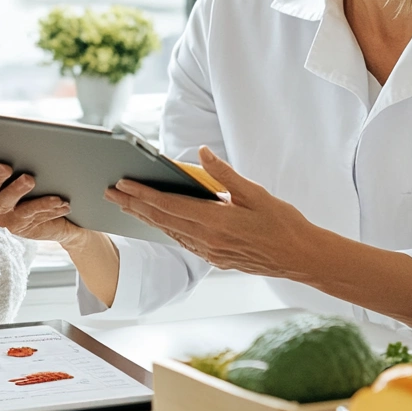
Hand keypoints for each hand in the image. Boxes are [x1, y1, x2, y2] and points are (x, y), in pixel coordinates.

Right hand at [0, 148, 81, 242]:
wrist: (63, 214)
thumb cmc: (44, 182)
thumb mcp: (32, 165)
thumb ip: (23, 153)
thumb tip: (30, 136)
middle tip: (4, 167)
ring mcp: (1, 213)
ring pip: (5, 201)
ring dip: (17, 189)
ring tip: (30, 180)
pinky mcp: (17, 225)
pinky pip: (29, 214)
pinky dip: (45, 205)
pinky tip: (59, 200)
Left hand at [103, 147, 310, 275]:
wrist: (301, 257)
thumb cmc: (282, 223)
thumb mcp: (256, 192)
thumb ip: (225, 174)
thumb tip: (201, 151)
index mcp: (216, 222)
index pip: (169, 205)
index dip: (142, 194)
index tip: (122, 184)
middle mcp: (207, 241)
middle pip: (162, 220)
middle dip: (133, 205)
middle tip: (110, 192)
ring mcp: (210, 253)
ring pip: (169, 232)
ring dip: (145, 217)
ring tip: (124, 204)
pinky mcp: (215, 259)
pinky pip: (182, 241)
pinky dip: (165, 228)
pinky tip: (157, 221)